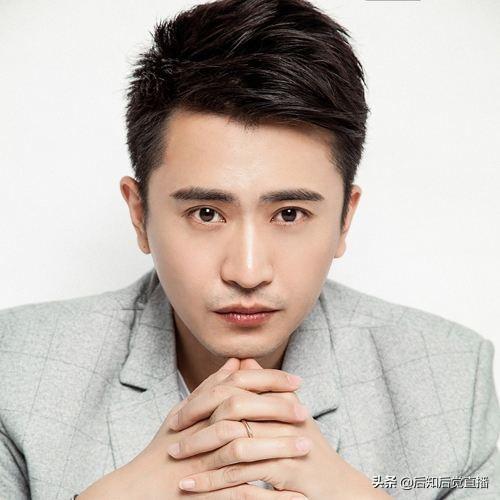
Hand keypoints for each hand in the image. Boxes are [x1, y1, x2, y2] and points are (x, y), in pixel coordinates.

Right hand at [77, 358, 307, 498]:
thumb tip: (236, 361)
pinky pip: (236, 488)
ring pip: (242, 447)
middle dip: (276, 409)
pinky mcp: (202, 489)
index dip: (268, 380)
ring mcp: (201, 460)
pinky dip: (263, 489)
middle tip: (306, 412)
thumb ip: (212, 385)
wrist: (140, 488)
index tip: (296, 381)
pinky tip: (287, 489)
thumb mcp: (186, 411)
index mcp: (198, 408)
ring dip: (276, 446)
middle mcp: (199, 429)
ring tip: (305, 446)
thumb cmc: (167, 446)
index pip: (237, 385)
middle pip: (241, 410)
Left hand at [167, 359, 390, 499]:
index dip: (204, 402)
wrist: (339, 488)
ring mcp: (286, 445)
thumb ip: (265, 388)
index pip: (236, 392)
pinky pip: (244, 477)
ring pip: (235, 447)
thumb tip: (243, 361)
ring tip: (178, 471)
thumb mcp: (288, 416)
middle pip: (232, 414)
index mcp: (282, 400)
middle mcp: (284, 417)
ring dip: (202, 459)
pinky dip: (216, 485)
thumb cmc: (308, 450)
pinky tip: (195, 489)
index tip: (179, 417)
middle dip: (198, 430)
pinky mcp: (288, 473)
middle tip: (173, 445)